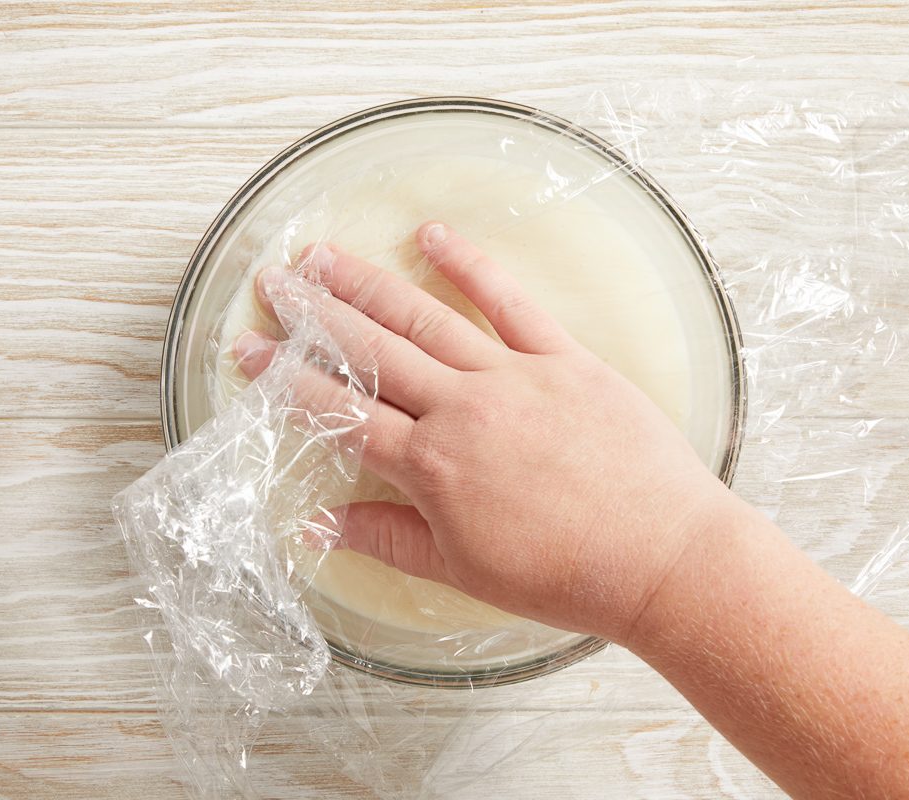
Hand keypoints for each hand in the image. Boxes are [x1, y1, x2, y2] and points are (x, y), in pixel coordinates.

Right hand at [234, 222, 738, 643]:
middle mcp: (462, 410)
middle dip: (314, 314)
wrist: (660, 556)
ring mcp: (514, 377)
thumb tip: (313, 524)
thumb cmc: (563, 575)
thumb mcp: (461, 570)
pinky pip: (511, 302)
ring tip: (324, 254)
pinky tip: (433, 235)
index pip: (340, 410)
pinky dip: (471, 266)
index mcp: (431, 465)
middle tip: (273, 281)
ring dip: (369, 283)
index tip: (248, 348)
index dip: (286, 377)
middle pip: (372, 351)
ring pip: (425, 318)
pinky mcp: (565, 359)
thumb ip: (384, 537)